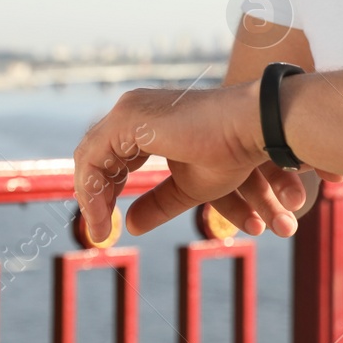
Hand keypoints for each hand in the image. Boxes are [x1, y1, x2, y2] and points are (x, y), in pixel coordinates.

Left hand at [73, 81, 302, 239]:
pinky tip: (101, 217)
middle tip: (98, 231)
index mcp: (144, 122)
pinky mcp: (129, 118)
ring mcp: (129, 111)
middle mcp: (132, 110)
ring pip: (89, 157)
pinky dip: (93, 190)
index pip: (110, 157)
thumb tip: (130, 226)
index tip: (106, 224)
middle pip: (95, 156)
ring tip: (99, 231)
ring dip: (90, 198)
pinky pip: (93, 158)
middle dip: (94, 196)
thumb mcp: (188, 188)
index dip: (105, 191)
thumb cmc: (231, 154)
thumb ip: (157, 203)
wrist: (253, 128)